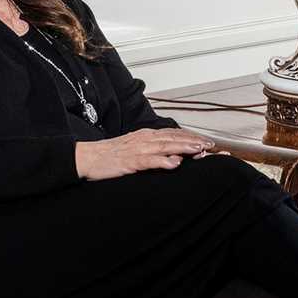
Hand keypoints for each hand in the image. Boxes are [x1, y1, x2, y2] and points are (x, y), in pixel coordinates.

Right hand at [75, 128, 216, 181]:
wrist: (87, 158)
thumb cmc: (109, 156)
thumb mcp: (134, 150)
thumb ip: (153, 151)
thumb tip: (173, 156)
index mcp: (145, 136)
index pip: (173, 134)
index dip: (191, 137)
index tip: (206, 141)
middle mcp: (144, 139)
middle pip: (173, 138)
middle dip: (193, 141)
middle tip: (210, 144)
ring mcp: (137, 150)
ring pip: (165, 146)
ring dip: (183, 147)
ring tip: (199, 150)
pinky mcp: (129, 161)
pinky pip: (149, 161)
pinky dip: (162, 161)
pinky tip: (173, 163)